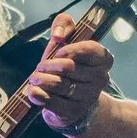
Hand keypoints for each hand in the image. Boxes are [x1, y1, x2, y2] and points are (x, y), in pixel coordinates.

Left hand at [26, 12, 112, 134]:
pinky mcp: (74, 112)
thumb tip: (58, 33)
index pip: (90, 49)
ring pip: (58, 84)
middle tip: (40, 67)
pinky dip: (38, 95)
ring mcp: (88, 97)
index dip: (70, 49)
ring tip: (35, 78)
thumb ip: (64, 25)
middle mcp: (100, 78)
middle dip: (48, 65)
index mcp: (103, 59)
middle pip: (68, 67)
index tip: (58, 52)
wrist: (74, 103)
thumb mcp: (67, 43)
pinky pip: (51, 101)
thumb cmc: (69, 68)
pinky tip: (33, 91)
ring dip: (41, 79)